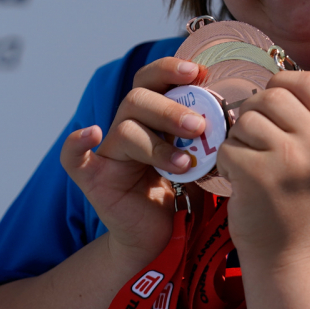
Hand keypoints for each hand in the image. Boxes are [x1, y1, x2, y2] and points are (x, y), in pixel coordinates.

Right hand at [60, 58, 205, 269]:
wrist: (162, 238)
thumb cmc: (182, 195)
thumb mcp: (200, 158)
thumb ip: (207, 136)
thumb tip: (237, 115)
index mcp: (152, 116)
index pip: (153, 79)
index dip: (171, 69)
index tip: (198, 72)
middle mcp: (126, 127)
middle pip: (138, 99)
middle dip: (170, 109)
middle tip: (198, 126)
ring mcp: (108, 152)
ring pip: (125, 128)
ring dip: (157, 143)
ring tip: (185, 163)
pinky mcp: (93, 179)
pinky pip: (73, 158)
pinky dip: (76, 143)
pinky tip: (91, 133)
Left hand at [216, 70, 309, 266]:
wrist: (291, 256)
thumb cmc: (297, 201)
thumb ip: (304, 120)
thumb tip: (271, 83)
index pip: (309, 80)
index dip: (283, 85)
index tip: (274, 109)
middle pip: (271, 95)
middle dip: (253, 113)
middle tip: (254, 142)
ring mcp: (289, 158)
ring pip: (246, 119)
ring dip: (238, 139)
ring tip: (249, 163)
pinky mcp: (258, 175)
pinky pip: (227, 147)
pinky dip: (225, 162)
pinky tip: (239, 180)